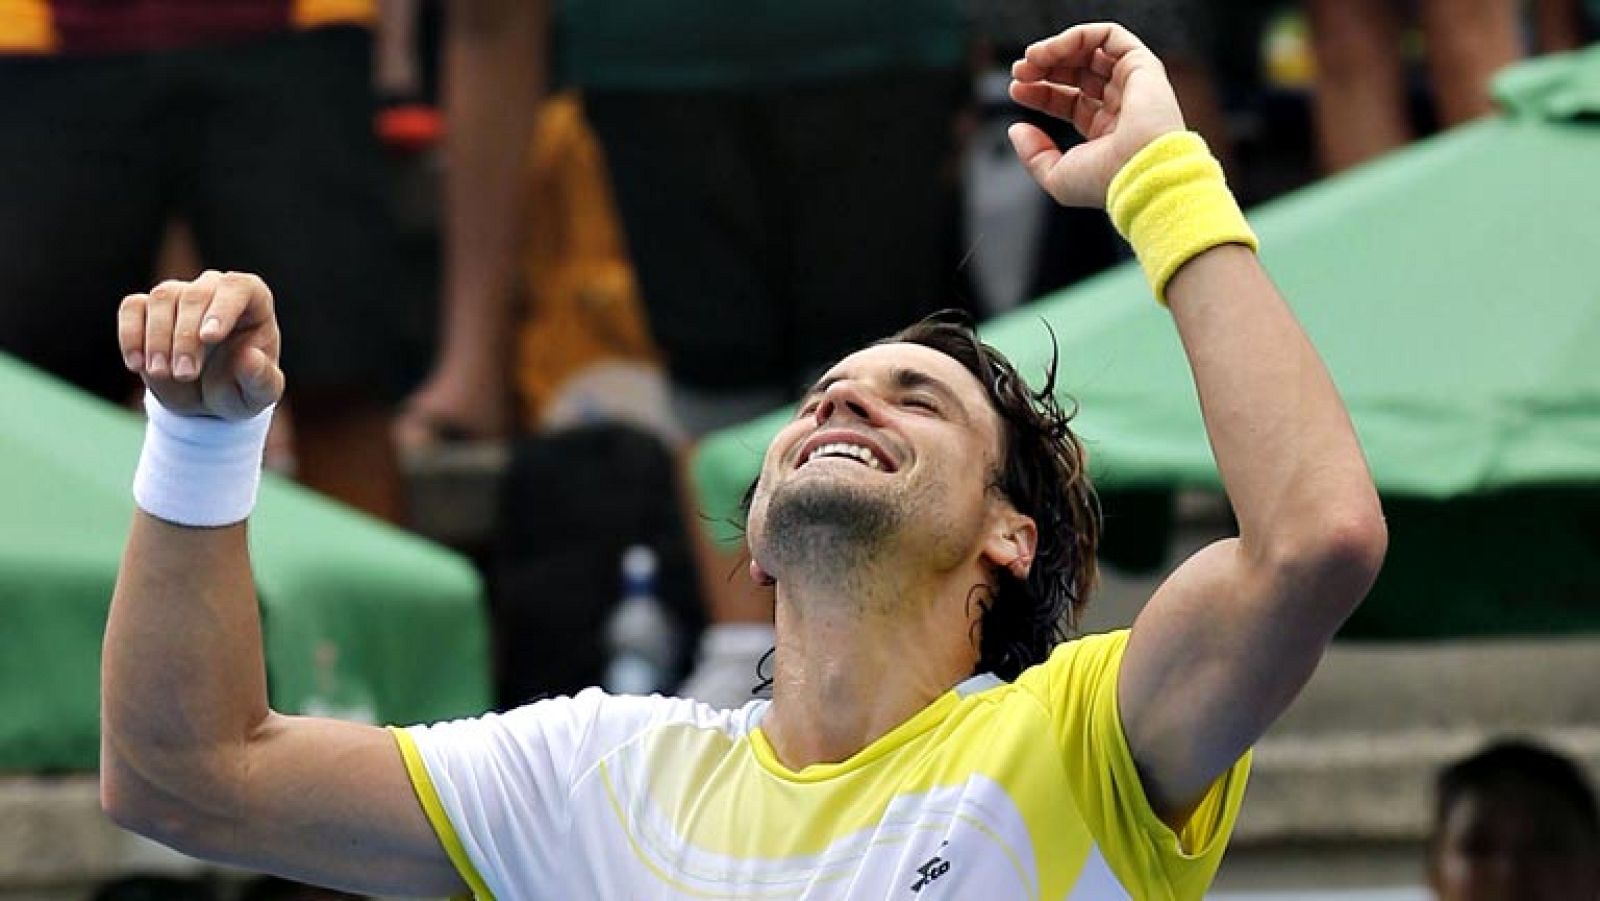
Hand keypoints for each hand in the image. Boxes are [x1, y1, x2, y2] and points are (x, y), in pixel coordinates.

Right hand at [117, 270, 284, 419]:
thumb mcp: (259, 394)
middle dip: (186, 337)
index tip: (210, 337)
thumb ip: (261, 378)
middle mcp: (215, 289)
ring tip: (162, 373)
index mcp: (253, 301)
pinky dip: (130, 335)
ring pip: (162, 298)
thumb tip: (251, 357)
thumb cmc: (240, 388)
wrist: (207, 400)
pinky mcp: (147, 308)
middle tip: (184, 374)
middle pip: (195, 295)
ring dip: (157, 338)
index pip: (239, 287)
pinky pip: (133, 307)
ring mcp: (180, 295)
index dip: (223, 308)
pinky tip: (137, 365)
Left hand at [1008, 23, 1186, 207]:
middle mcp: (1122, 105)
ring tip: (1030, 60)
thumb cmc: (1107, 182)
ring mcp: (1133, 83)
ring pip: (1091, 50)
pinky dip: (1076, 36)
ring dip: (1055, 49)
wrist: (1142, 173)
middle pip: (1078, 72)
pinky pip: (1108, 35)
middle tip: (1019, 71)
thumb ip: (1033, 154)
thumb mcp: (1057, 176)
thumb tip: (1017, 129)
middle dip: (1044, 67)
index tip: (1017, 89)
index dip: (1041, 91)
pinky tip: (1051, 51)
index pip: (1069, 100)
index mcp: (1106, 131)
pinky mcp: (1143, 64)